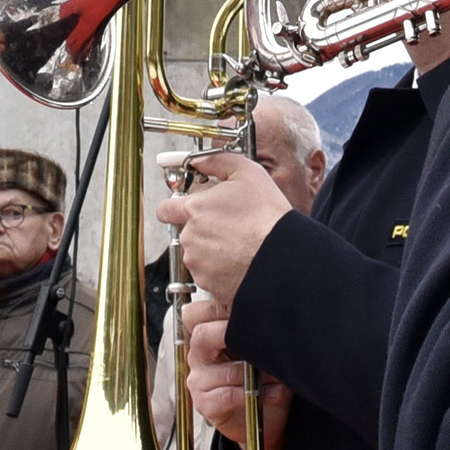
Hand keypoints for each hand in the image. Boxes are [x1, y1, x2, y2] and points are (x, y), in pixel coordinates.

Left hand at [159, 158, 286, 318]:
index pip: (165, 209)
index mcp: (193, 210)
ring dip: (213, 253)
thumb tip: (199, 161)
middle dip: (204, 231)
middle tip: (230, 228)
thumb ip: (217, 161)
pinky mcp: (211, 288)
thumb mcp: (247, 172)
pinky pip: (210, 281)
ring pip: (199, 258)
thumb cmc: (268, 217)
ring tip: (240, 246)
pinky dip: (221, 276)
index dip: (175, 208)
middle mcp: (191, 240)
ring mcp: (199, 266)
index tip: (184, 210)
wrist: (284, 258)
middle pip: (187, 234)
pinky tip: (240, 266)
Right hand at [181, 295, 289, 449]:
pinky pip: (226, 395)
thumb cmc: (265, 378)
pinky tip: (272, 394)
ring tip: (278, 375)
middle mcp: (199, 355)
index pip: (196, 314)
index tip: (243, 310)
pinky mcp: (205, 404)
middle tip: (260, 339)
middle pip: (202, 334)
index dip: (217, 309)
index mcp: (207, 335)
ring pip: (223, 369)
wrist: (270, 419)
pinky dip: (252, 394)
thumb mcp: (260, 347)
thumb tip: (266, 309)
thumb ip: (252, 328)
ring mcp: (199, 379)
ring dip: (255, 374)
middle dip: (233, 334)